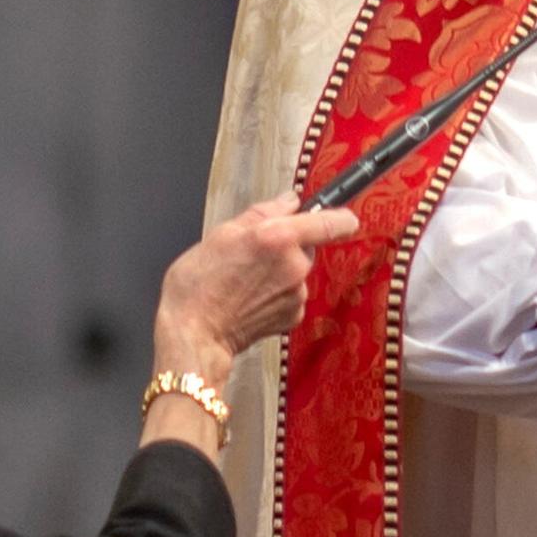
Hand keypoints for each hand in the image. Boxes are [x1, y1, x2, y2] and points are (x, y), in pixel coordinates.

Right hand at [153, 191, 360, 381]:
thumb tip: (289, 201)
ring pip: (297, 271)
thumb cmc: (198, 285)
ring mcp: (297, 293)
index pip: (332, 222)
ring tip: (245, 280)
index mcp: (278, 238)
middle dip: (286, 245)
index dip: (341, 217)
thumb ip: (263, 212)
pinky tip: (251, 298)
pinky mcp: (294, 315)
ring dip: (280, 271)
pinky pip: (292, 294)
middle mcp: (294, 266)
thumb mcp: (222, 233)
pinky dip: (277, 293)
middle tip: (252, 254)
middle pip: (307, 246)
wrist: (193, 334)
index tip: (343, 216)